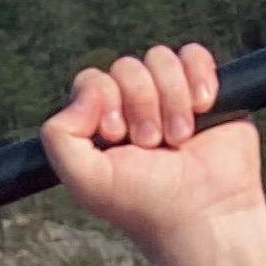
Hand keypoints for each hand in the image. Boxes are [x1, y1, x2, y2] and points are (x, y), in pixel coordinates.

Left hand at [39, 49, 265, 265]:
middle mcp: (132, 110)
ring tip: (179, 139)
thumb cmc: (146, 204)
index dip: (104, 97)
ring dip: (171, 99)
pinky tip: (203, 108)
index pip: (91, 80)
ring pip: (160, 58)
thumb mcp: (86, 181)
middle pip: (126, 67)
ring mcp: (168, 98)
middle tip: (152, 144)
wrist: (205, 211)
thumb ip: (59, 137)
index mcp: (101, 127)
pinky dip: (198, 76)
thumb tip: (85, 91)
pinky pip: (193, 54)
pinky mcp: (203, 90)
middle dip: (140, 103)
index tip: (116, 134)